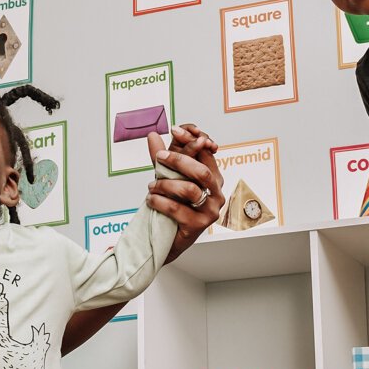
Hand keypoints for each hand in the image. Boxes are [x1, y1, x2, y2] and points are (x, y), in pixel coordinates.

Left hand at [144, 124, 223, 261]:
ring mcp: (210, 211)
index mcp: (213, 179)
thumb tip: (152, 135)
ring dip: (165, 185)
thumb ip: (162, 158)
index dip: (192, 140)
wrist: (168, 238)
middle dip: (179, 160)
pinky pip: (177, 209)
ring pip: (190, 190)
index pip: (207, 153)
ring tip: (151, 187)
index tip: (174, 130)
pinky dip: (160, 201)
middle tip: (159, 156)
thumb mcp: (167, 178)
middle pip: (202, 171)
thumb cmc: (173, 205)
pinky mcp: (199, 226)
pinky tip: (150, 200)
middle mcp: (217, 194)